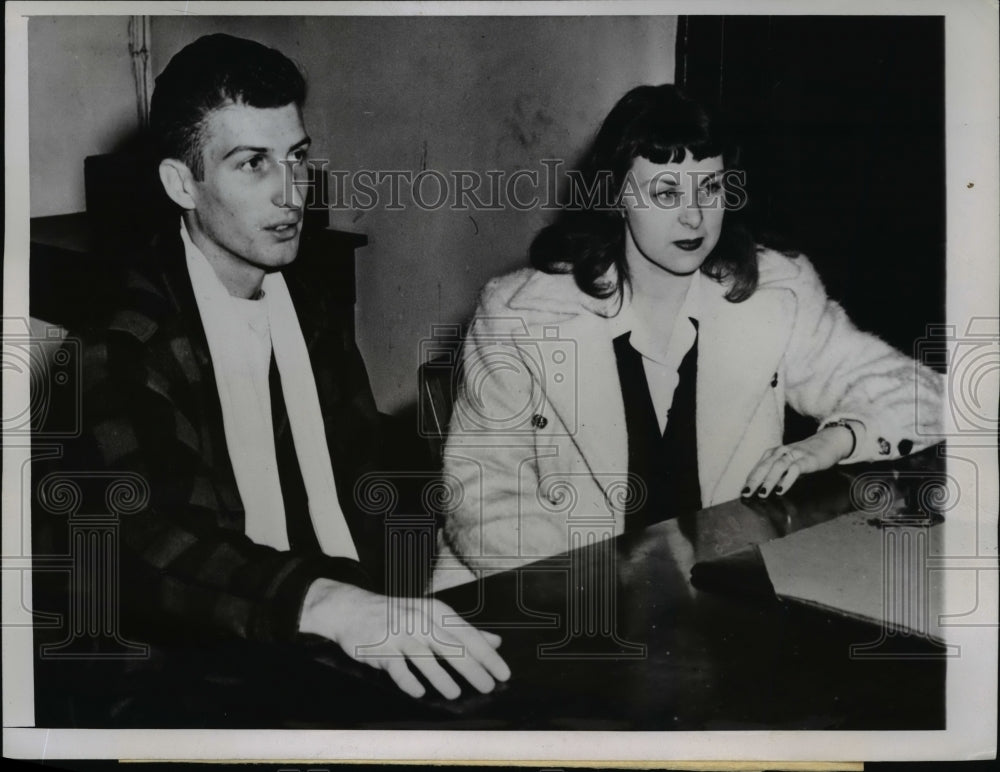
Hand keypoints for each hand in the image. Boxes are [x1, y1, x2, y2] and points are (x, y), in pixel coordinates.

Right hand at [299, 579, 510, 699]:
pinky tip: (418, 692)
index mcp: (436, 612)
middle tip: (489, 687)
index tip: (504, 673)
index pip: (469, 635)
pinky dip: (407, 680)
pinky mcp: (380, 647)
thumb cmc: (398, 615)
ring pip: (424, 657)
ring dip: (441, 677)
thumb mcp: (432, 617)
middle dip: (472, 668)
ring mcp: (399, 633)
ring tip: (455, 694)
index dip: (488, 655)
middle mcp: (420, 620)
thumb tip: (496, 642)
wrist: (352, 608)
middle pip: (451, 646)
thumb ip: (464, 631)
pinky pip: (396, 666)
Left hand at [741, 423, 854, 497]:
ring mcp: (794, 455)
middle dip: (754, 481)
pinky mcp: (806, 459)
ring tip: (762, 493)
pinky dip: (787, 480)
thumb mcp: (788, 464)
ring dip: (769, 481)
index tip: (742, 492)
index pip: (758, 467)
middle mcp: (781, 452)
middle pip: (764, 466)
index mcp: (773, 453)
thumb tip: (764, 489)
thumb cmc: (804, 457)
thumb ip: (777, 475)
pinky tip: (781, 490)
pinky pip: (794, 469)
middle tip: (746, 494)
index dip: (750, 479)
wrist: (826, 443)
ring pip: (777, 467)